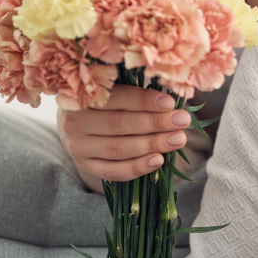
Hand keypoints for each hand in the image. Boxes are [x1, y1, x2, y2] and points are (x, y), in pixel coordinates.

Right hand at [56, 83, 190, 191]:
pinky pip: (113, 171)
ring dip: (152, 144)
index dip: (144, 101)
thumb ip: (137, 89)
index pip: (117, 98)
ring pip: (118, 149)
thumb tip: (172, 98)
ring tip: (178, 139)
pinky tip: (159, 160)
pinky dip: (137, 167)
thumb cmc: (106, 97)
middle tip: (182, 121)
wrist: (77, 118)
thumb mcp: (115, 85)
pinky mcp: (85, 165)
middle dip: (155, 123)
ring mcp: (78, 147)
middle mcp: (74, 122)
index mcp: (82, 95)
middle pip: (119, 125)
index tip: (171, 102)